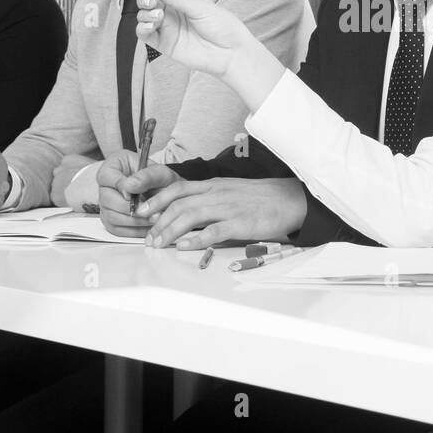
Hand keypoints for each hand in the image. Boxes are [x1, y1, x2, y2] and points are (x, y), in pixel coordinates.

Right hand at [97, 150, 179, 237]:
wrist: (165, 193)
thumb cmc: (159, 180)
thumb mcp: (159, 172)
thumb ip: (146, 176)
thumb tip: (129, 187)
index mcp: (112, 168)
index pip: (106, 176)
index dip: (120, 186)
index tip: (134, 193)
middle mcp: (105, 188)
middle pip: (107, 200)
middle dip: (130, 207)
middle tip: (149, 209)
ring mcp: (106, 206)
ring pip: (112, 217)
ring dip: (134, 220)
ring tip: (153, 217)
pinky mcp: (111, 222)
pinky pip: (117, 230)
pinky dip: (134, 230)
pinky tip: (149, 226)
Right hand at [135, 0, 252, 78]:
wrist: (231, 53)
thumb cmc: (223, 27)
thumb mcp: (200, 7)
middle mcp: (172, 11)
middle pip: (147, 0)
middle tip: (151, 1)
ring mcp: (167, 28)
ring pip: (143, 16)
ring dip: (145, 14)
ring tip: (158, 16)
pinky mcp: (164, 44)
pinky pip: (145, 35)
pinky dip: (142, 29)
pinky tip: (149, 27)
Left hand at [142, 177, 307, 248]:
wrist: (291, 199)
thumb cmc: (261, 199)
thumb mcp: (231, 193)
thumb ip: (210, 202)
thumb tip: (185, 220)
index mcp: (214, 186)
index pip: (177, 189)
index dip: (156, 200)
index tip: (141, 214)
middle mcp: (218, 193)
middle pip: (179, 203)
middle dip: (158, 221)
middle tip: (147, 238)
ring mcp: (229, 207)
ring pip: (191, 214)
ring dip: (170, 230)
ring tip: (158, 244)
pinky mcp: (242, 222)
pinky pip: (214, 230)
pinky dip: (196, 238)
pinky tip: (184, 246)